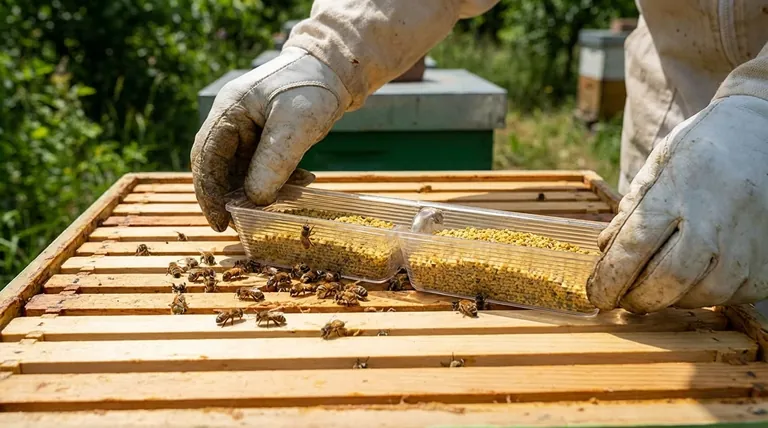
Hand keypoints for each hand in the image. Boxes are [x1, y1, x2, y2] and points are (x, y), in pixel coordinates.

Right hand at [191, 47, 350, 230]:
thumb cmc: (313, 87)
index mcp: (229, 110)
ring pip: (242, 169)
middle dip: (231, 197)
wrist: (337, 68)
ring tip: (282, 204)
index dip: (209, 193)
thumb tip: (254, 199)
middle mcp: (233, 120)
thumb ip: (273, 160)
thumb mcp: (296, 124)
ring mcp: (249, 127)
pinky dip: (278, 178)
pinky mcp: (267, 135)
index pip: (207, 157)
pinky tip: (302, 182)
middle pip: (219, 166)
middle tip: (243, 224)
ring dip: (259, 190)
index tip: (219, 222)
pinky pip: (263, 165)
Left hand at [587, 95, 767, 313]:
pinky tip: (697, 274)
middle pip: (668, 281)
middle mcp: (718, 218)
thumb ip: (632, 211)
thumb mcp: (659, 165)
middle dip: (638, 298)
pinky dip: (705, 292)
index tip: (597, 295)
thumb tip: (607, 255)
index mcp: (680, 189)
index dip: (609, 280)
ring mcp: (749, 242)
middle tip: (624, 298)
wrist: (766, 133)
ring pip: (701, 295)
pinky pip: (730, 296)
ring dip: (672, 297)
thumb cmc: (704, 149)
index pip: (634, 248)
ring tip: (661, 281)